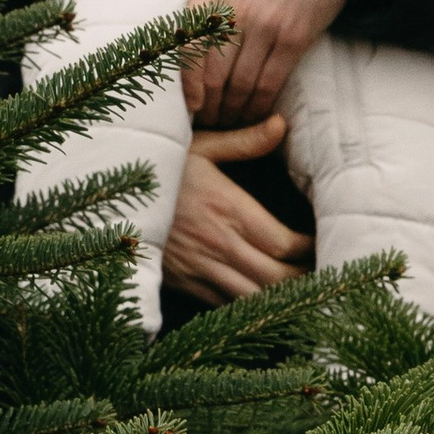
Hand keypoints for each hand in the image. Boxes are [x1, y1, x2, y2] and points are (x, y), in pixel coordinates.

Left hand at [139, 0, 364, 124]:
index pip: (187, 49)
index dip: (184, 85)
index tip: (185, 103)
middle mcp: (239, 12)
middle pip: (213, 77)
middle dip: (207, 106)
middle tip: (203, 120)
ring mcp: (269, 28)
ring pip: (242, 87)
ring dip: (231, 112)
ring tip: (225, 122)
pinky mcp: (296, 38)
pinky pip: (272, 83)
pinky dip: (260, 106)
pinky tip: (253, 115)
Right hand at [159, 121, 311, 304]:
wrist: (104, 196)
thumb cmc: (154, 167)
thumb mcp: (198, 146)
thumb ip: (244, 141)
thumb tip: (281, 124)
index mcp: (229, 209)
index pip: (286, 244)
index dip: (312, 250)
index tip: (324, 243)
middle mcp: (219, 245)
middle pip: (278, 279)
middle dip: (308, 280)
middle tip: (328, 275)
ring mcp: (201, 269)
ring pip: (256, 300)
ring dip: (284, 300)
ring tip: (307, 295)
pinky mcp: (184, 285)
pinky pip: (227, 307)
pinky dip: (251, 309)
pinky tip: (266, 304)